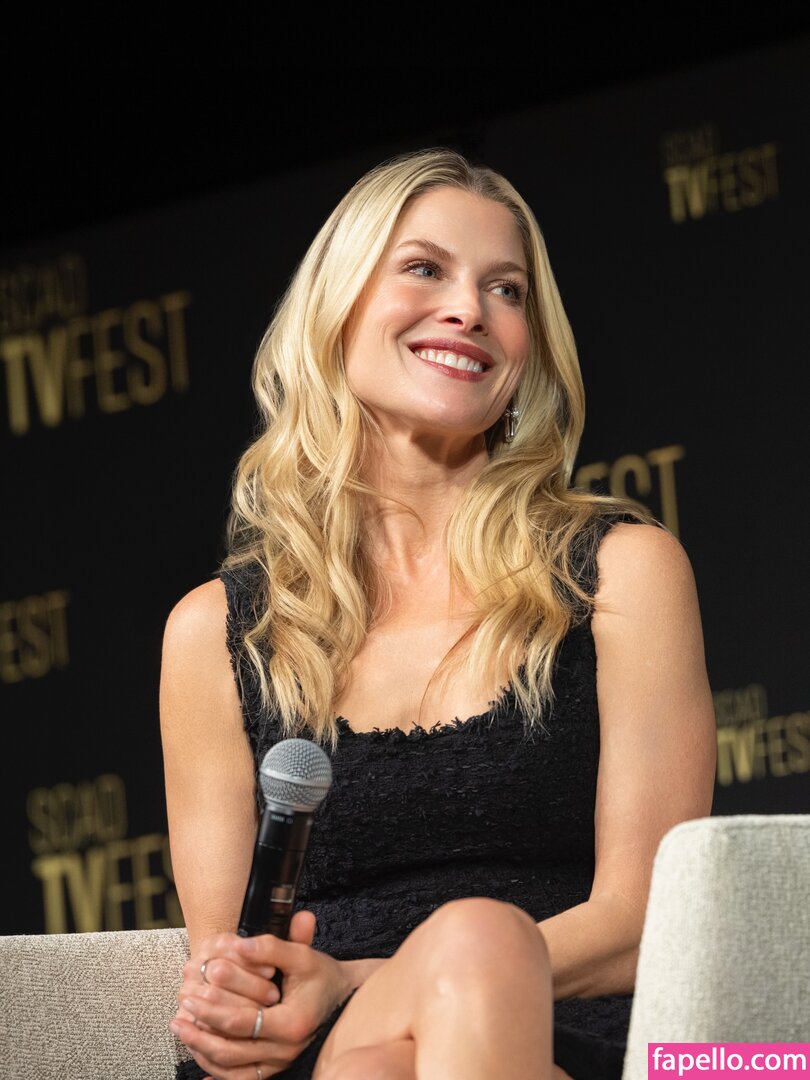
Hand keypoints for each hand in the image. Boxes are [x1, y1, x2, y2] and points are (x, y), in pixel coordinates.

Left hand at [170, 912, 352, 1077]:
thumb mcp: (302, 955)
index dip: (211, 1009)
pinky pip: (242, 1079)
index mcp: (292, 1022)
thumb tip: (239, 945)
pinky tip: (200, 1057)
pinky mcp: (277, 1069)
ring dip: (202, 1052)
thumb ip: (271, 948)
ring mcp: (281, 1063)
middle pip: (231, 1050)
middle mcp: (286, 1049)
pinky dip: (217, 1071)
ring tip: (182, 1032)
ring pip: (232, 1070)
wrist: (342, 996)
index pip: (241, 1022)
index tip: (190, 995)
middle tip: (177, 1017)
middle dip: (199, 1033)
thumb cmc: (321, 975)